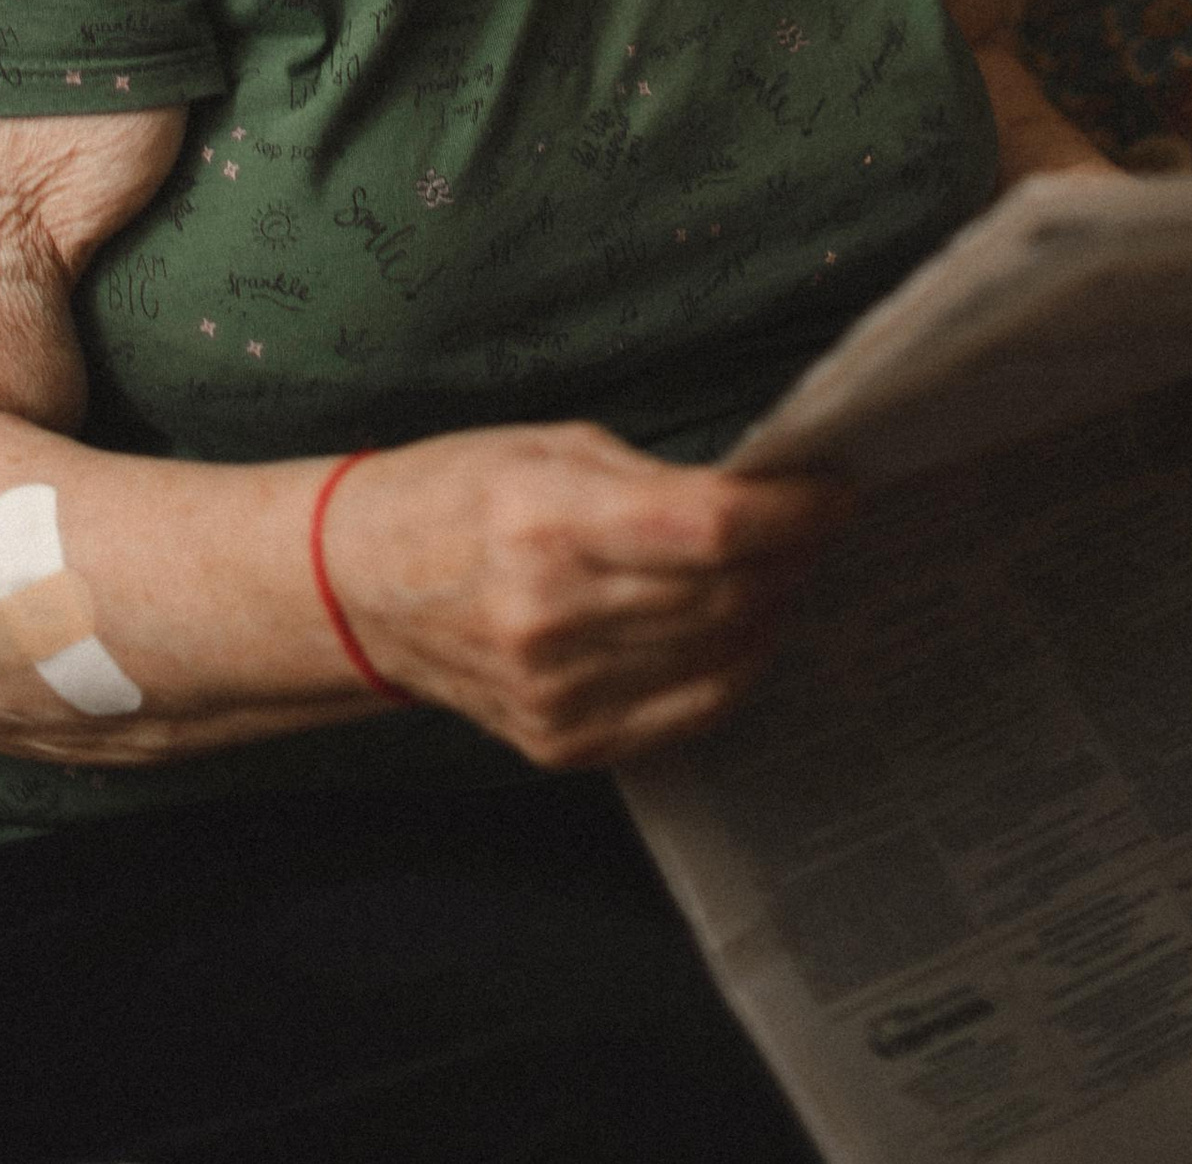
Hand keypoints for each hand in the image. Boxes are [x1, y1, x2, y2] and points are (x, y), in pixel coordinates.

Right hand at [320, 422, 850, 768]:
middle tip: (814, 525)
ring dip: (769, 611)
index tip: (832, 489)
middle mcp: (553, 616)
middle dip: (791, 557)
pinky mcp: (561, 743)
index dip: (790, 511)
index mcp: (548, 520)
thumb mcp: (548, 447)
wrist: (359, 590)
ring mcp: (558, 693)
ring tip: (783, 570)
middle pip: (724, 596)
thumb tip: (760, 496)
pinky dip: (731, 672)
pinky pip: (684, 715)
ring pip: (717, 658)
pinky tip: (741, 631)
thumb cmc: (455, 493)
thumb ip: (652, 479)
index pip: (710, 527)